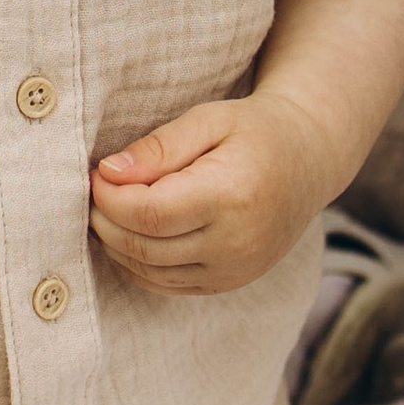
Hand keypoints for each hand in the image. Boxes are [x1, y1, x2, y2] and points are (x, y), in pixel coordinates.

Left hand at [88, 89, 341, 295]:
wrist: (309, 161)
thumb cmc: (256, 132)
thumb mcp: (209, 120)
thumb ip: (158, 148)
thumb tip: (107, 172)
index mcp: (232, 196)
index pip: (148, 214)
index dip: (109, 198)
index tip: (96, 174)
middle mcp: (236, 242)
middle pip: (144, 247)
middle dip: (105, 221)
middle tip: (94, 192)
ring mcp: (235, 270)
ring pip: (150, 272)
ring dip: (117, 245)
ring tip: (108, 210)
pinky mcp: (230, 283)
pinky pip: (168, 285)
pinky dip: (138, 264)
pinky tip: (131, 235)